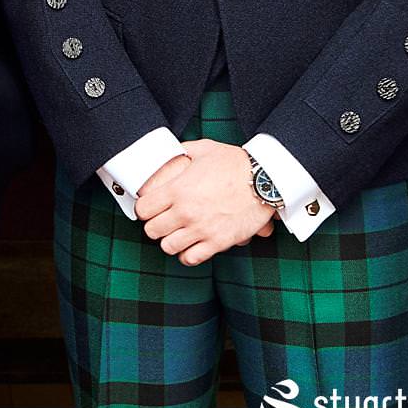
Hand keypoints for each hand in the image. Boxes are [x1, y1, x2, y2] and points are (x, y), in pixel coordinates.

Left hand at [135, 139, 273, 265]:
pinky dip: (187, 254)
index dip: (143, 208)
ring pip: (168, 247)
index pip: (143, 209)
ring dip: (169, 241)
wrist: (264, 179)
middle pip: (152, 231)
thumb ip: (182, 150)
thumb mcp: (204, 148)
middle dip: (154, 225)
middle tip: (161, 220)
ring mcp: (201, 229)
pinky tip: (190, 245)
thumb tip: (171, 150)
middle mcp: (186, 212)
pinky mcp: (218, 242)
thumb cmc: (235, 162)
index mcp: (178, 189)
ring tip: (176, 233)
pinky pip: (191, 259)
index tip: (149, 207)